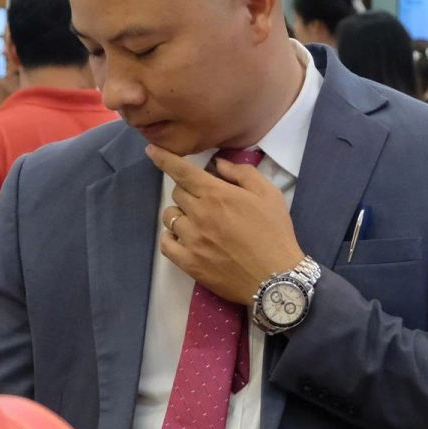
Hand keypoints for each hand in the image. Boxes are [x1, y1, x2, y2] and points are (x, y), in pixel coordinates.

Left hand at [150, 146, 304, 304]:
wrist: (275, 277)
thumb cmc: (275, 233)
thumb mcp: (269, 194)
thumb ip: (243, 173)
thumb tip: (219, 163)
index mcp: (217, 194)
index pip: (182, 171)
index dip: (164, 158)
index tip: (151, 151)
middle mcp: (199, 214)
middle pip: (177, 193)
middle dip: (188, 191)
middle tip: (207, 201)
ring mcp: (191, 240)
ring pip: (169, 216)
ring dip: (180, 214)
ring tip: (197, 222)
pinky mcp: (188, 262)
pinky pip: (166, 243)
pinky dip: (171, 237)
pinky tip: (184, 238)